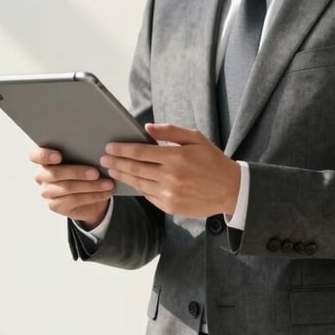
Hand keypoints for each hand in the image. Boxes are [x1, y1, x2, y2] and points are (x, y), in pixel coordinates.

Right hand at [29, 147, 113, 227]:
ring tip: (108, 184)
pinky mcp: (54, 205)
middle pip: (55, 173)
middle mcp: (41, 175)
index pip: (35, 155)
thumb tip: (95, 147)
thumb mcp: (81, 159)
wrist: (87, 194)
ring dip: (91, 186)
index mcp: (43, 159)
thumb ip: (81, 152)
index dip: (45, 155)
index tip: (59, 156)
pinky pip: (74, 200)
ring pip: (67, 188)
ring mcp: (46, 192)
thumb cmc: (83, 169)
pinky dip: (92, 196)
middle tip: (96, 173)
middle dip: (77, 172)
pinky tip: (105, 193)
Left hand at [100, 124, 240, 217]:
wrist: (230, 190)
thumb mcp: (196, 139)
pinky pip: (148, 195)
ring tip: (112, 169)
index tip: (110, 147)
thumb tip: (146, 128)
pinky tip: (130, 182)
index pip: (141, 152)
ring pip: (139, 183)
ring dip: (123, 176)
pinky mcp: (170, 207)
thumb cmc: (213, 161)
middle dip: (117, 162)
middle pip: (135, 168)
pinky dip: (137, 188)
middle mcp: (171, 177)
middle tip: (104, 158)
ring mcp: (169, 194)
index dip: (122, 149)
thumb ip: (170, 131)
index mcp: (176, 157)